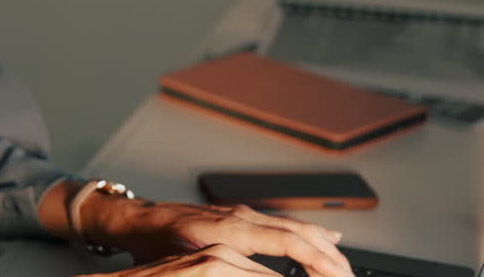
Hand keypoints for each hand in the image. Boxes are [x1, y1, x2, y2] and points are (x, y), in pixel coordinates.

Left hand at [99, 199, 353, 276]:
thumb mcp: (186, 266)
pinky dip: (310, 233)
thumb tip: (257, 276)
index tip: (338, 276)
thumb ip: (222, 269)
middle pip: (300, 233)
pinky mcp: (240, 216)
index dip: (318, 261)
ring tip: (346, 267)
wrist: (137, 220)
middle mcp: (242, 217)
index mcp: (230, 230)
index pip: (288, 242)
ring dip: (325, 246)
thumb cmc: (155, 246)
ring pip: (295, 226)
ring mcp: (242, 214)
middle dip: (331, 257)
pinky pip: (283, 223)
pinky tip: (327, 239)